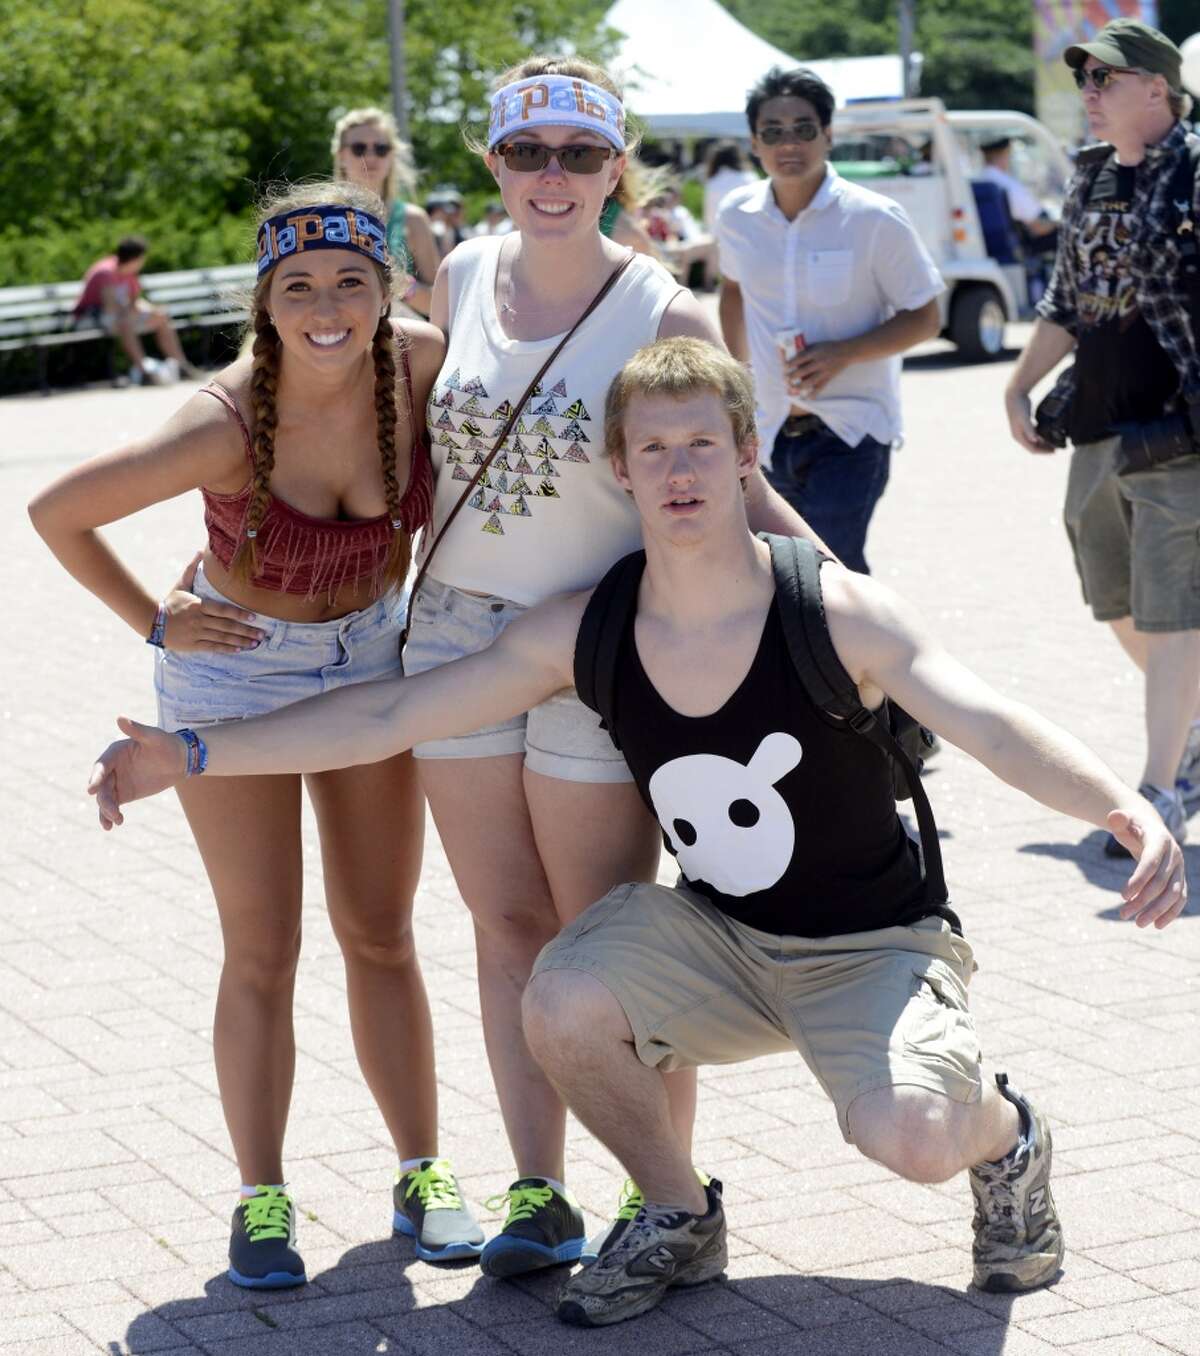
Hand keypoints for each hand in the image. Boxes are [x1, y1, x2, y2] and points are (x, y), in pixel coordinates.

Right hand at [87, 717, 189, 829]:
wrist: (179, 759)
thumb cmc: (166, 744)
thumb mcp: (154, 736)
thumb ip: (137, 730)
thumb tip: (120, 717)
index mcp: (115, 752)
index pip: (101, 766)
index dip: (96, 778)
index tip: (91, 790)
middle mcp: (112, 768)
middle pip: (102, 786)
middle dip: (105, 799)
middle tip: (113, 811)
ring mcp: (116, 782)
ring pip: (105, 798)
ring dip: (106, 811)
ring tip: (115, 821)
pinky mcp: (123, 794)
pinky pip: (113, 806)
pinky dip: (110, 816)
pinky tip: (112, 825)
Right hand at [161, 552, 264, 652]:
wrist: (151, 621)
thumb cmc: (169, 603)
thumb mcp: (180, 586)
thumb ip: (192, 570)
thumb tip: (200, 551)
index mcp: (198, 605)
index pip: (223, 610)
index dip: (239, 614)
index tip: (254, 617)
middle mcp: (199, 620)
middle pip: (226, 626)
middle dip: (246, 631)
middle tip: (262, 634)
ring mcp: (197, 633)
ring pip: (222, 638)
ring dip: (240, 641)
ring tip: (255, 643)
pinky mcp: (193, 645)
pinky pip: (213, 647)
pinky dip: (227, 648)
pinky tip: (239, 649)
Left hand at [785, 341, 852, 398]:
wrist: (846, 352)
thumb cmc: (829, 347)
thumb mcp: (817, 345)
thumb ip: (806, 350)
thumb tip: (792, 356)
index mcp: (815, 352)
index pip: (800, 358)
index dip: (791, 363)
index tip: (784, 367)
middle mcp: (819, 362)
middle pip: (804, 370)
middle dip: (793, 376)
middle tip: (785, 380)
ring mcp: (824, 371)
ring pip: (811, 381)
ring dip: (800, 386)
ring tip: (792, 389)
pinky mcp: (829, 377)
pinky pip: (821, 387)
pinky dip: (814, 393)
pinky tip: (807, 397)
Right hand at [1005, 389, 1054, 454]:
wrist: (1014, 396)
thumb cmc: (1019, 407)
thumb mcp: (1024, 418)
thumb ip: (1029, 429)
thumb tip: (1034, 440)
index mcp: (1018, 437)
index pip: (1032, 449)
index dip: (1043, 452)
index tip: (1054, 451)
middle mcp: (1019, 436)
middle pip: (1033, 447)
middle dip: (1044, 449)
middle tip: (1057, 448)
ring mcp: (1021, 431)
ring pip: (1034, 442)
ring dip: (1043, 444)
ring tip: (1054, 443)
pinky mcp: (1025, 425)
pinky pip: (1034, 434)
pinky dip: (1041, 436)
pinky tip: (1047, 434)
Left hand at [1108, 808, 1188, 928]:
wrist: (1150, 830)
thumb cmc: (1132, 827)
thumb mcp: (1123, 821)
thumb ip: (1118, 819)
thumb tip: (1114, 817)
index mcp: (1161, 840)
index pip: (1151, 863)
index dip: (1138, 880)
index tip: (1122, 896)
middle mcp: (1174, 856)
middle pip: (1161, 883)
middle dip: (1143, 901)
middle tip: (1123, 914)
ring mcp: (1180, 869)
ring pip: (1173, 894)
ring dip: (1156, 911)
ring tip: (1137, 923)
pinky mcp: (1180, 880)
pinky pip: (1180, 899)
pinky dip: (1171, 913)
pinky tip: (1157, 925)